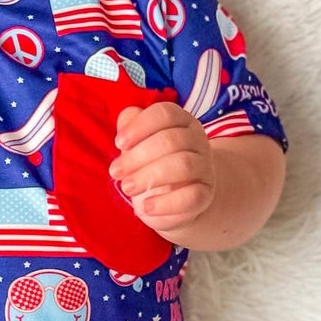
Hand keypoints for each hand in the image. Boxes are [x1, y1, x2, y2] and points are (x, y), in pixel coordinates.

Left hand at [109, 100, 215, 237]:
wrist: (178, 200)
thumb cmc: (153, 165)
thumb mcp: (139, 144)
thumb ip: (131, 127)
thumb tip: (127, 118)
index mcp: (181, 121)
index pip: (166, 113)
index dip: (140, 126)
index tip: (119, 143)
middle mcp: (197, 140)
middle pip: (171, 140)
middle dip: (137, 156)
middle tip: (115, 172)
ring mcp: (204, 167)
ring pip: (183, 165)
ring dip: (149, 176)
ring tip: (127, 188)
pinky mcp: (205, 194)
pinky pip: (192, 196)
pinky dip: (166, 203)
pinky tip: (146, 207)